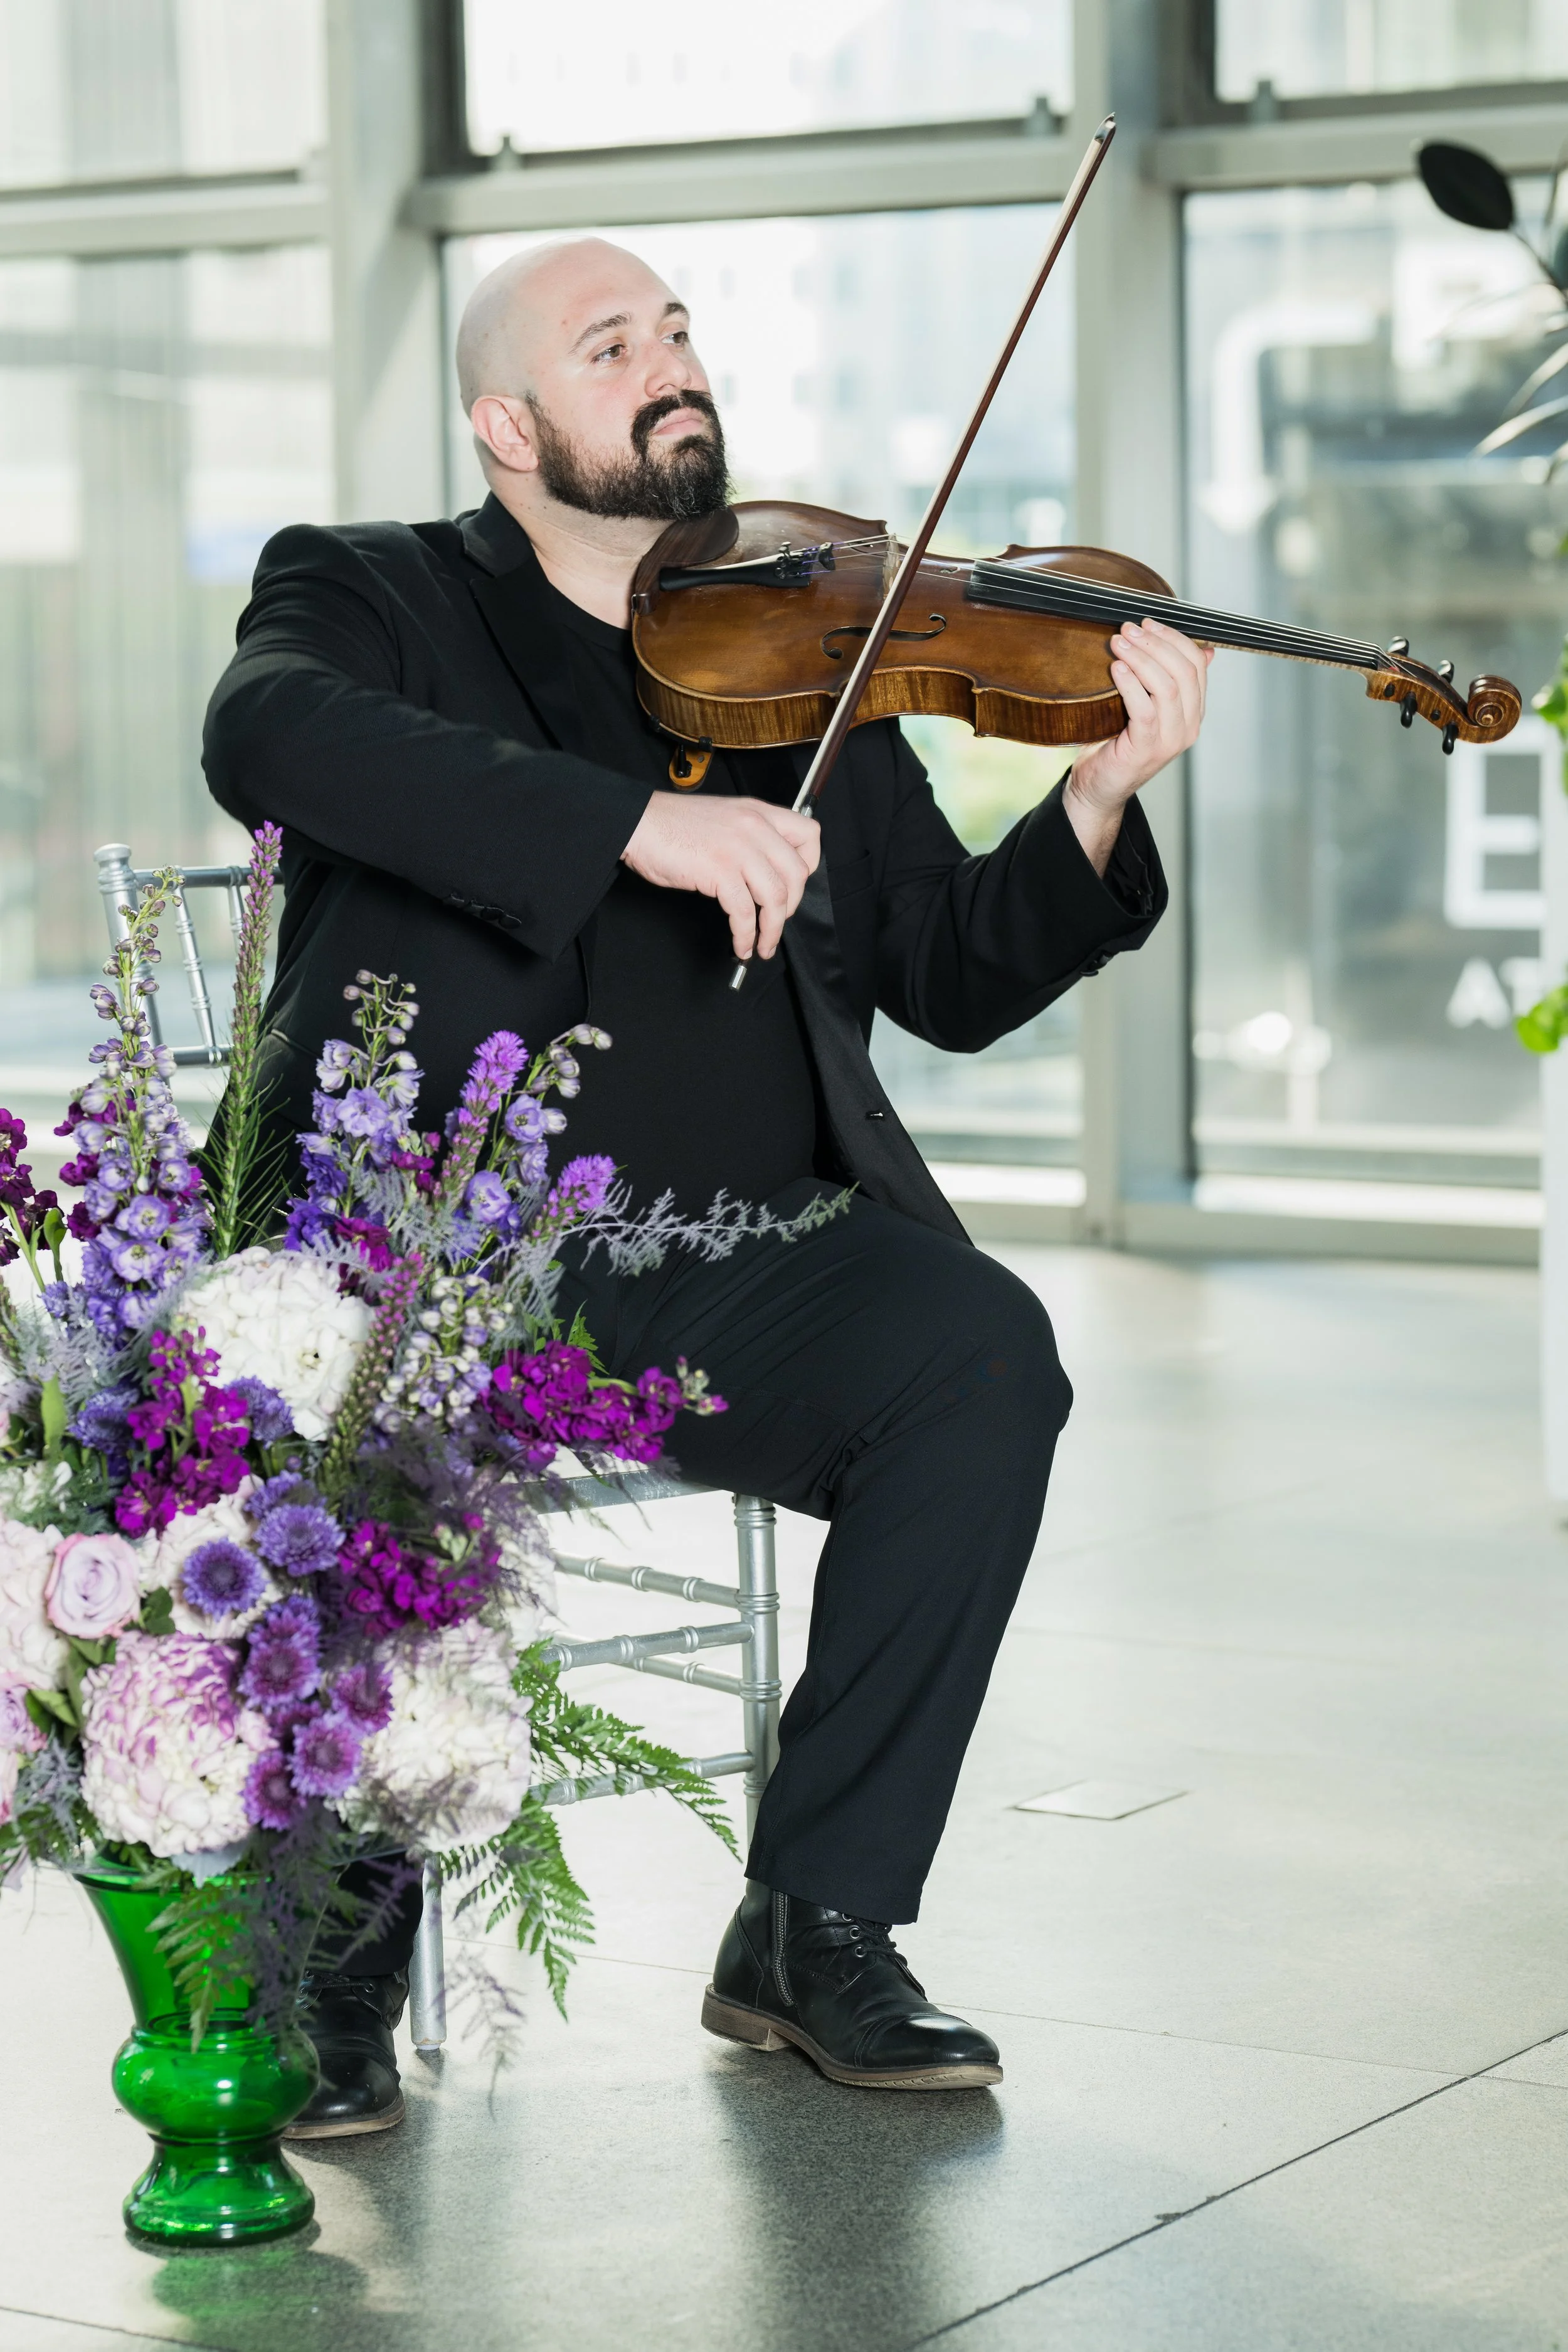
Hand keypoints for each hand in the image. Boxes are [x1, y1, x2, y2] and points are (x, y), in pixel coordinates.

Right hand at [622, 792, 821, 961]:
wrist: (638, 823)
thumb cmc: (673, 825)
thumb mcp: (724, 819)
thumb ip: (750, 837)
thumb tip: (766, 873)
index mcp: (758, 812)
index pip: (809, 833)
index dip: (809, 864)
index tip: (795, 885)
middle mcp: (754, 827)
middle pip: (797, 873)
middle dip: (791, 906)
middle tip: (776, 920)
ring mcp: (738, 849)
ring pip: (775, 898)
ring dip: (772, 930)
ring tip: (762, 944)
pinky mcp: (720, 871)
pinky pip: (745, 912)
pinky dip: (746, 935)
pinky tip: (741, 944)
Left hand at [1066, 618, 1213, 874]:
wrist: (1098, 787)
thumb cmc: (1117, 742)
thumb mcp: (1147, 705)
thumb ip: (1169, 680)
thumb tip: (1204, 649)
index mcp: (1192, 713)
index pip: (1197, 665)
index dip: (1174, 638)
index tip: (1148, 623)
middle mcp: (1188, 727)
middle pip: (1185, 672)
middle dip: (1156, 644)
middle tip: (1129, 628)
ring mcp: (1170, 741)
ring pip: (1168, 687)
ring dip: (1142, 658)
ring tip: (1118, 642)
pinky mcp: (1146, 749)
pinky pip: (1145, 709)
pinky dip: (1130, 684)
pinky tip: (1116, 668)